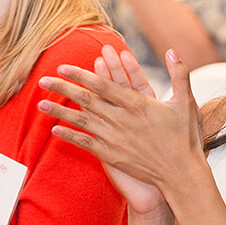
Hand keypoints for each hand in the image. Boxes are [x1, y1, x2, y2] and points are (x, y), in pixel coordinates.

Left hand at [37, 48, 204, 198]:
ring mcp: (115, 139)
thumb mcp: (186, 102)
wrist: (181, 175)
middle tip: (42, 79)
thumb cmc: (185, 138)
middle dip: (62, 88)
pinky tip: (55, 130)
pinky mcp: (112, 156)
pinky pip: (86, 143)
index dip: (81, 75)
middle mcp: (122, 120)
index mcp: (138, 104)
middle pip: (86, 100)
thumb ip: (179, 74)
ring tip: (40, 103)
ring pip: (81, 121)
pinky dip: (69, 136)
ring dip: (59, 111)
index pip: (103, 85)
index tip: (64, 67)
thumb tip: (172, 50)